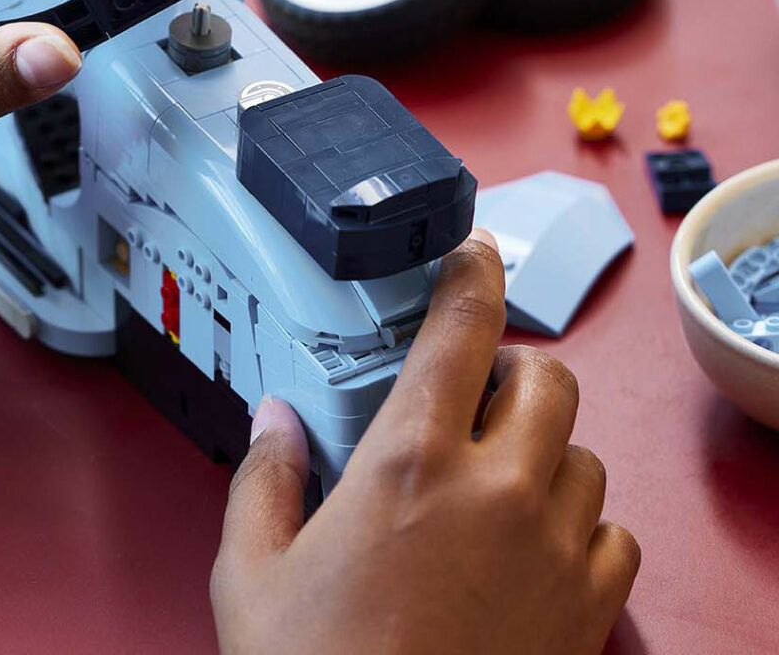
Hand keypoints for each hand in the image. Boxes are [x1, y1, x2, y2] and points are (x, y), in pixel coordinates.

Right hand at [212, 230, 639, 654]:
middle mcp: (496, 492)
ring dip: (544, 448)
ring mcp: (554, 552)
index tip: (474, 252)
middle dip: (513, 371)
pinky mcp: (588, 613)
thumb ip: (263, 480)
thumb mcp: (252, 577)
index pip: (460, 327)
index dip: (472, 273)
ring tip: (497, 479)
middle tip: (474, 398)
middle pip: (546, 377)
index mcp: (408, 464)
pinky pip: (612, 532)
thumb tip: (273, 419)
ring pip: (583, 451)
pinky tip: (534, 548)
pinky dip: (581, 523)